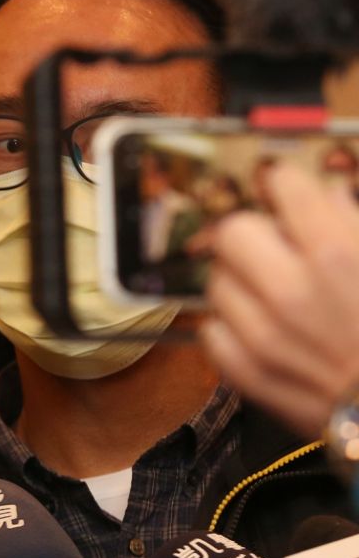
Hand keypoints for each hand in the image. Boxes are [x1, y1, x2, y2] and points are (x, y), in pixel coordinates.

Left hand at [202, 164, 358, 437]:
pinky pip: (213, 329)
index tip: (293, 196)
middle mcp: (290, 291)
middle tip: (277, 249)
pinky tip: (264, 331)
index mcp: (336, 255)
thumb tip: (326, 195)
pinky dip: (234, 327)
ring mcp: (261, 335)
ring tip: (277, 297)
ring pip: (218, 280)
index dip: (290, 187)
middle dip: (255, 233)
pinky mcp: (245, 372)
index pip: (282, 184)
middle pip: (233, 230)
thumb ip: (356, 225)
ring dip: (243, 282)